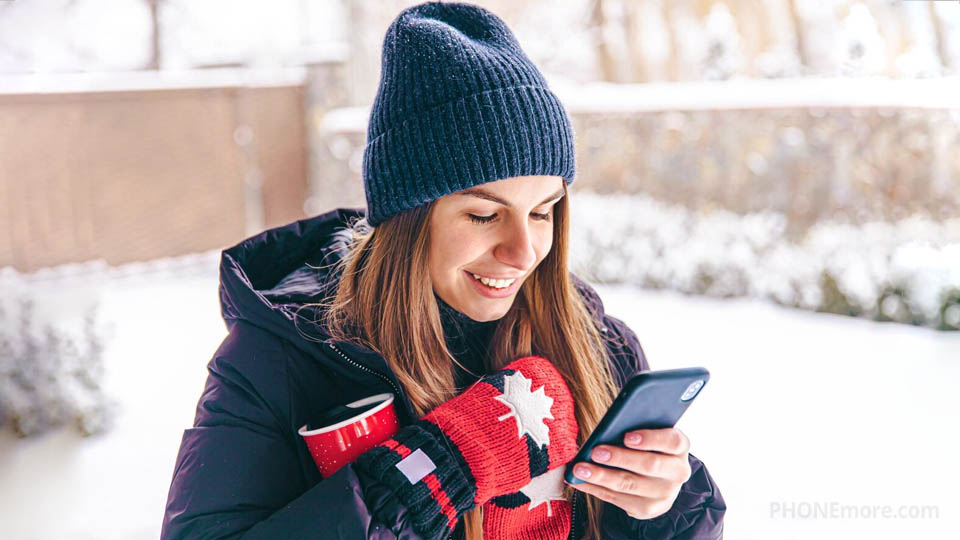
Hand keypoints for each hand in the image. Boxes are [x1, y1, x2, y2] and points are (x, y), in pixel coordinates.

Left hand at [566, 428, 691, 519]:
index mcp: (680, 447)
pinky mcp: (648, 509)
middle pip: (650, 465)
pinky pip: (617, 499)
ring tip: (580, 469)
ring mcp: (664, 494)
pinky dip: (595, 488)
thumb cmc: (647, 445)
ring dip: (601, 476)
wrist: (658, 477)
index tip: (626, 436)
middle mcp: (678, 472)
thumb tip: (608, 426)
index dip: (650, 439)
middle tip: (596, 452)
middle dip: (620, 458)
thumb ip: (635, 426)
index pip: (672, 441)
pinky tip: (579, 481)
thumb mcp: (649, 431)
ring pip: (630, 485)